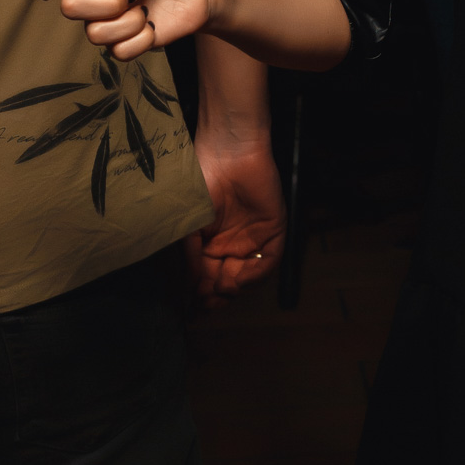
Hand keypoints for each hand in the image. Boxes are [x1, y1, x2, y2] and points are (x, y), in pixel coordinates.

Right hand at [186, 137, 286, 306]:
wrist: (227, 154)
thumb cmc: (202, 183)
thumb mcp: (189, 226)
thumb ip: (192, 258)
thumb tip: (191, 289)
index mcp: (210, 245)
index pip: (208, 279)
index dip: (200, 296)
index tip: (190, 310)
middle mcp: (233, 245)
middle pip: (228, 282)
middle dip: (216, 297)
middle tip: (205, 305)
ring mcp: (254, 238)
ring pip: (249, 275)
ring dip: (234, 288)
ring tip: (220, 290)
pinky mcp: (274, 229)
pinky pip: (270, 259)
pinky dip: (256, 274)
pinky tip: (239, 279)